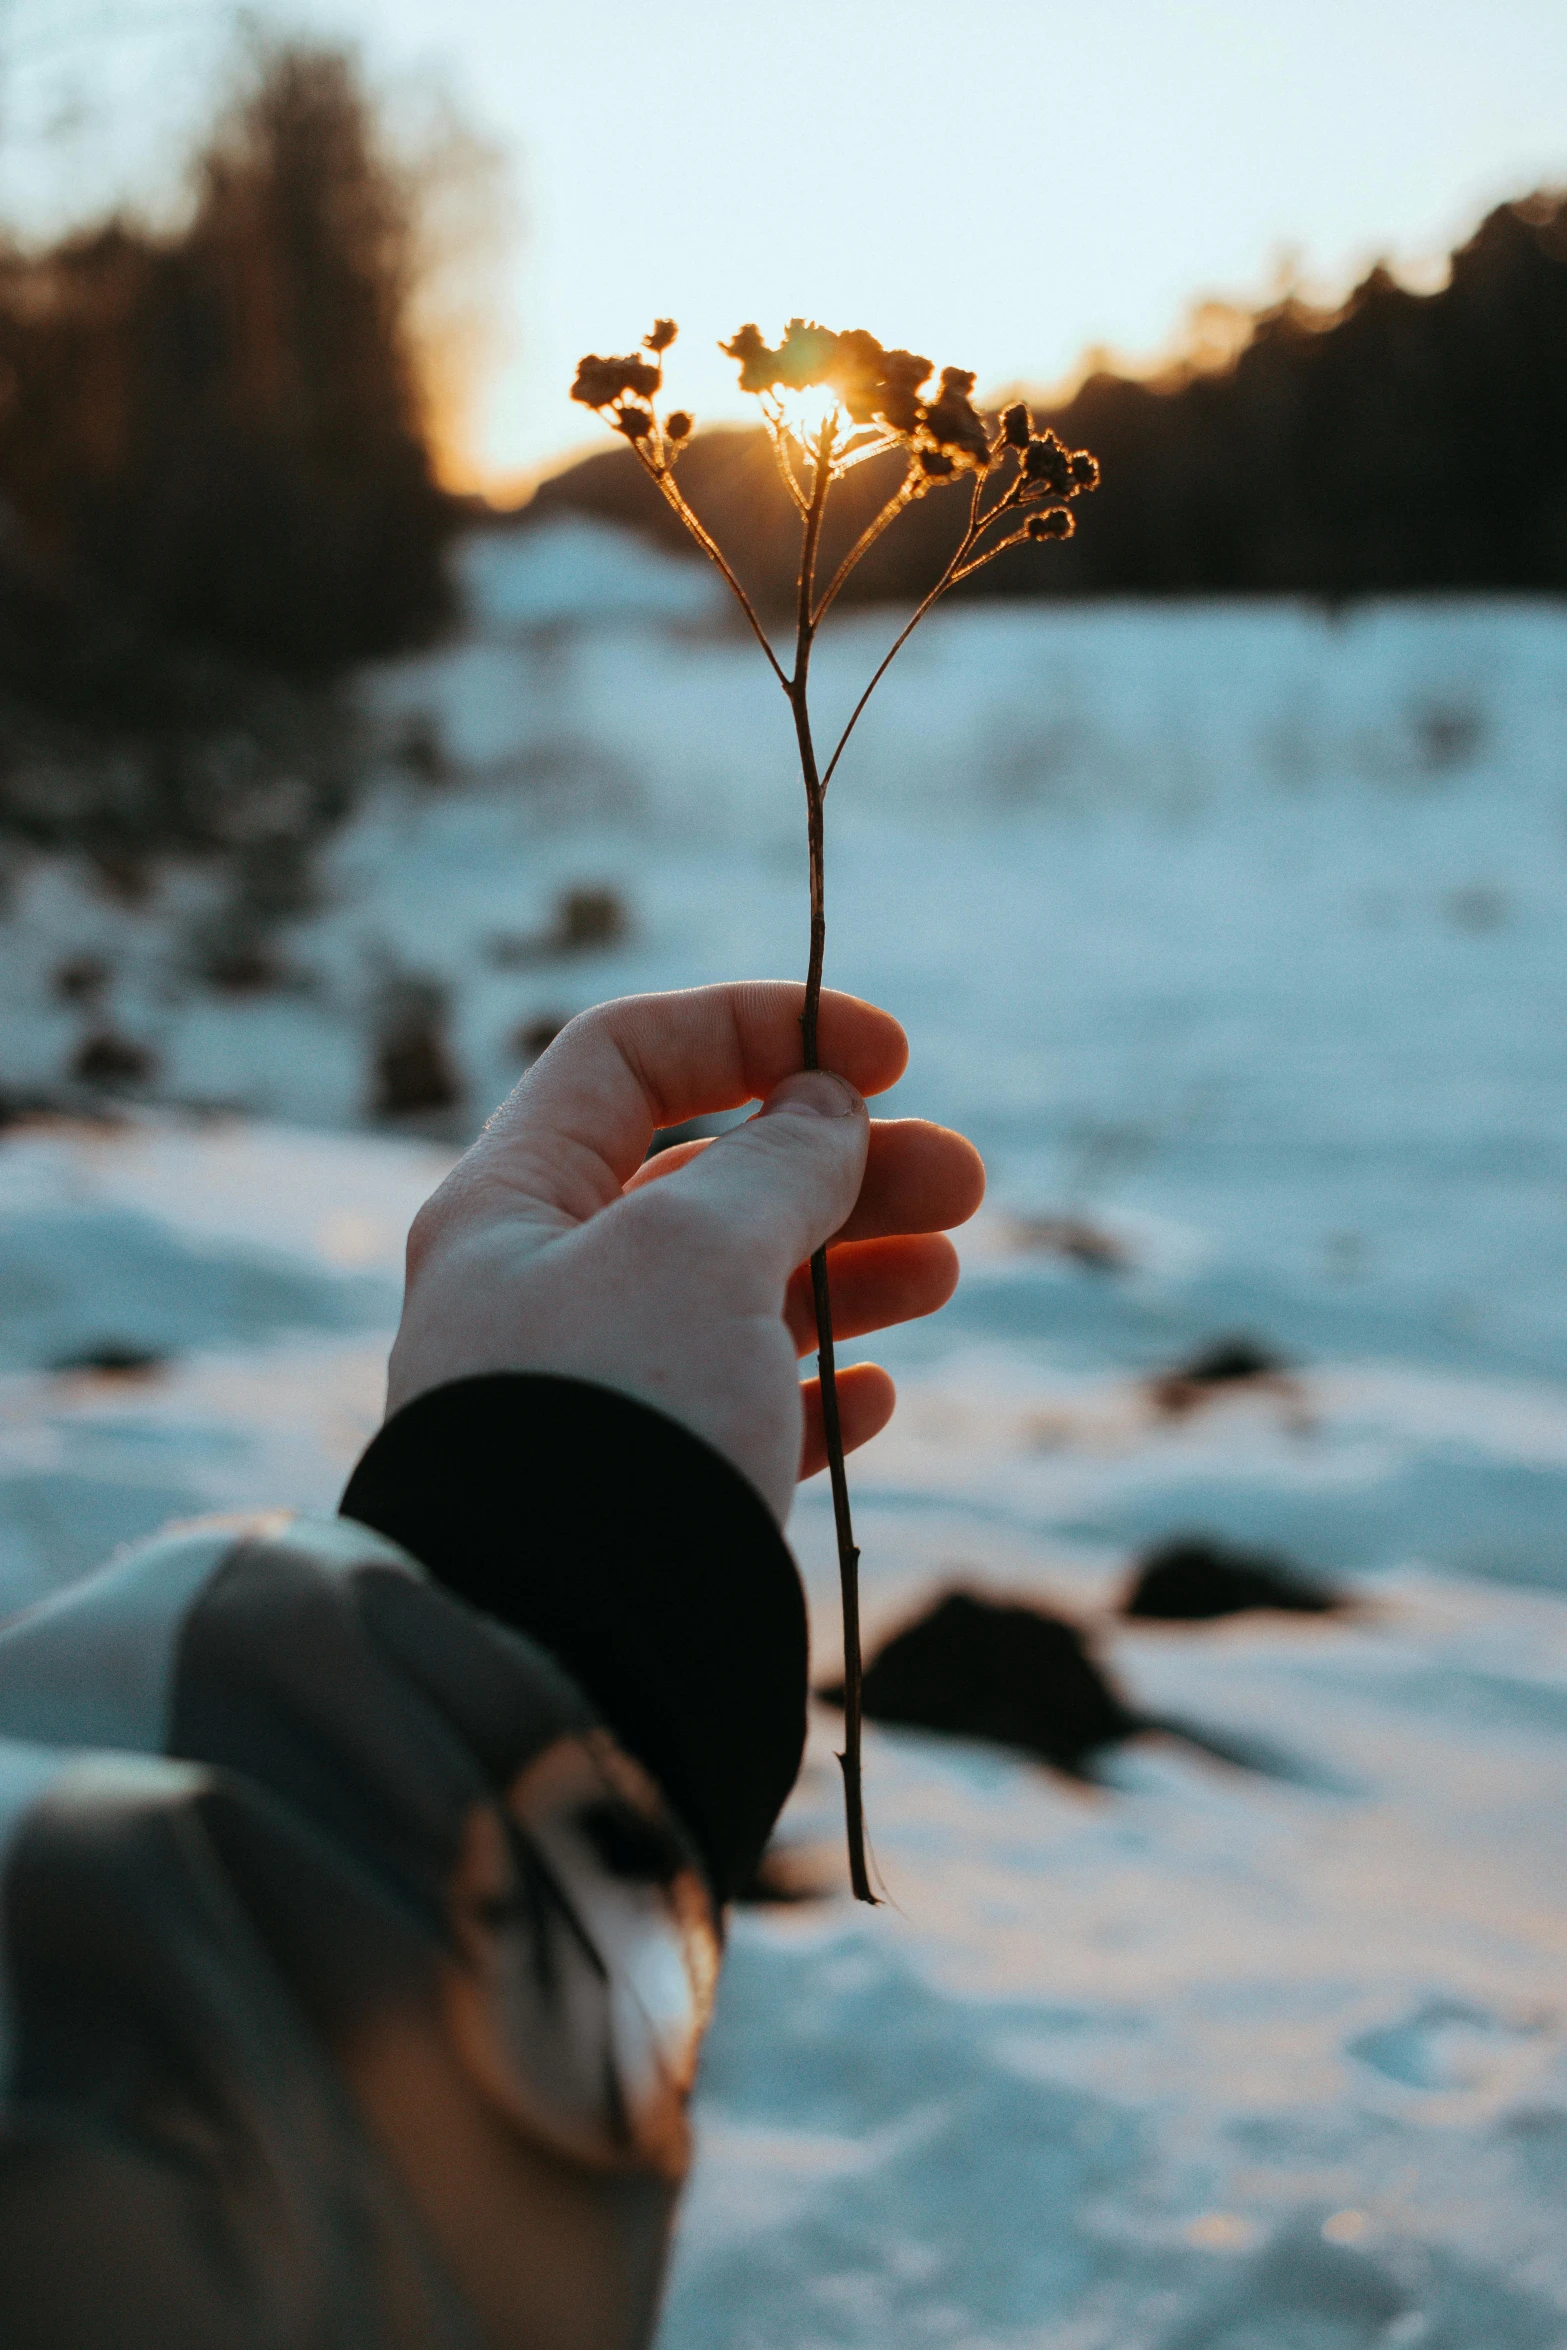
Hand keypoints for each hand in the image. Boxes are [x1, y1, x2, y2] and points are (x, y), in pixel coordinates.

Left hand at [386, 983, 983, 1521]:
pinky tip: (872, 1394)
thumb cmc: (612, 1420)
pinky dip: (812, 1390)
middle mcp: (542, 1290)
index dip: (757, 1029)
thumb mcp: (696, 1250)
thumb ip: (774, 1163)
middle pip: (705, 1180)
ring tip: (945, 1268)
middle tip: (963, 1180)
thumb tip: (825, 1107)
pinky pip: (739, 1415)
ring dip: (848, 1266)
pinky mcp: (646, 1493)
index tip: (884, 1055)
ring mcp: (594, 1395)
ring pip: (737, 1295)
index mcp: (512, 1205)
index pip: (628, 1057)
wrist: (560, 1660)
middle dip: (840, 1163)